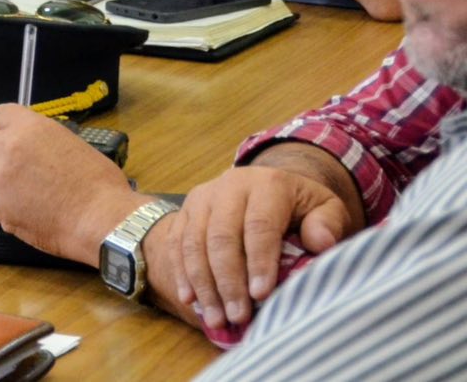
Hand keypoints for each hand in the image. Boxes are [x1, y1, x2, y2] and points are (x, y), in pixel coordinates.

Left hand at [0, 105, 139, 264]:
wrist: (102, 219)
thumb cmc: (99, 183)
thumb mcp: (71, 144)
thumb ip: (41, 141)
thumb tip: (31, 148)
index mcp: (29, 127)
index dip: (5, 129)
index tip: (11, 140)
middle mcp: (8, 147)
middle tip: (14, 170)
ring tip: (23, 195)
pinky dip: (6, 208)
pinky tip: (29, 213)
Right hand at [169, 165, 354, 330]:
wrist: (269, 187)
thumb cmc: (302, 208)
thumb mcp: (326, 208)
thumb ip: (327, 224)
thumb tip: (321, 242)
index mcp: (267, 184)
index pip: (259, 225)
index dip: (259, 262)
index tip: (261, 296)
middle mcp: (229, 185)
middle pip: (221, 236)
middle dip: (228, 281)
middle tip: (238, 316)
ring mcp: (203, 197)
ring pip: (194, 242)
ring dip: (203, 284)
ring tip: (216, 318)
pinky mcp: (185, 210)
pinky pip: (176, 243)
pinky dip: (182, 274)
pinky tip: (190, 300)